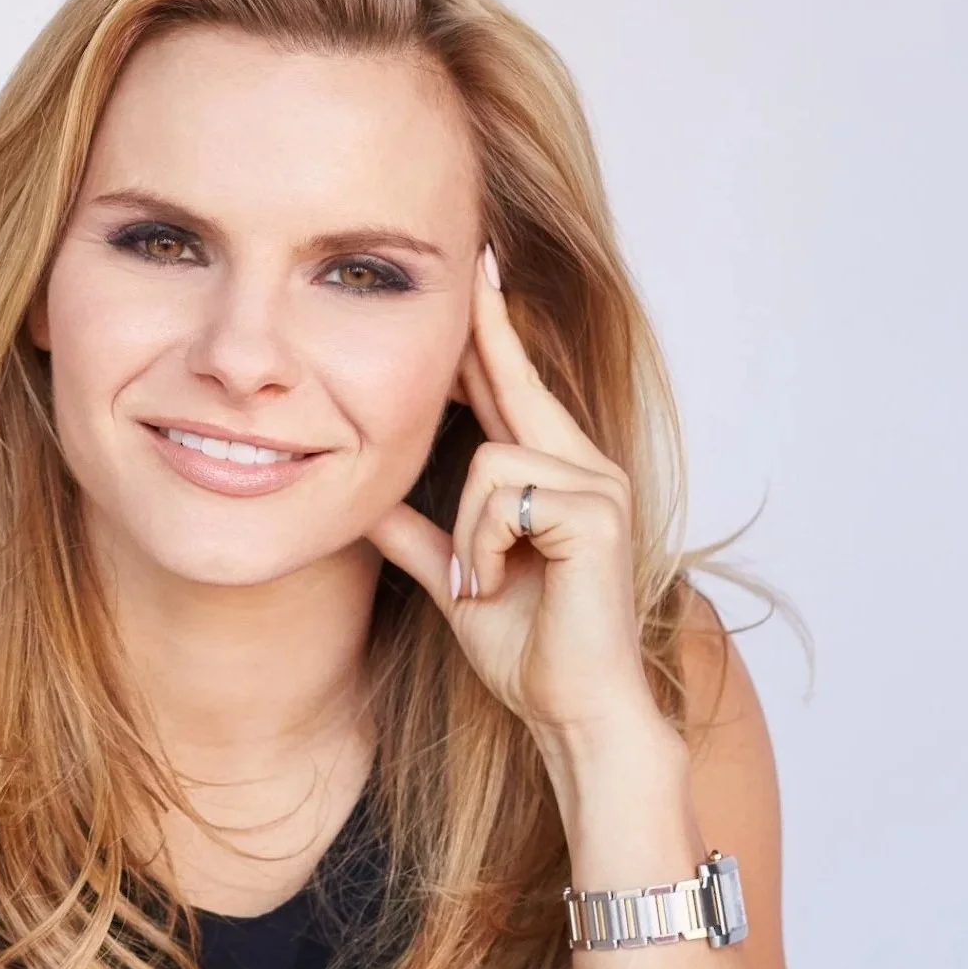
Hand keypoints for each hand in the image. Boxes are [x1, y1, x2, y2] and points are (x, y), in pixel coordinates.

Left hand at [366, 243, 660, 747]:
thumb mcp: (458, 582)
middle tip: (475, 260)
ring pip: (492, 458)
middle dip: (489, 333)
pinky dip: (484, 545)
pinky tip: (499, 581)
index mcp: (557, 479)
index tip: (479, 275)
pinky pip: (504, 496)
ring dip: (468, 531)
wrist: (572, 708)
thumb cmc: (531, 650)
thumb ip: (421, 538)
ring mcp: (598, 486)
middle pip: (515, 388)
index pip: (516, 392)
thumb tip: (369, 505)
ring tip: (485, 580)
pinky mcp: (597, 513)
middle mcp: (586, 469)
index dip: (493, 337)